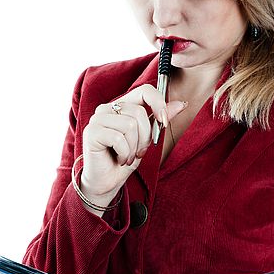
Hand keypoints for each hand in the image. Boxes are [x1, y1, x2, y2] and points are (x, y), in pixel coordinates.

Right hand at [81, 84, 186, 207]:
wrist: (107, 181)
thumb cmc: (125, 158)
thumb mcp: (147, 138)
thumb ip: (159, 119)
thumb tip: (181, 104)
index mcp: (121, 105)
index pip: (144, 91)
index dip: (158, 103)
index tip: (164, 122)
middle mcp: (107, 108)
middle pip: (139, 112)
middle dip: (145, 137)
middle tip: (139, 151)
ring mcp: (97, 119)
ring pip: (129, 125)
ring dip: (134, 147)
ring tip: (128, 156)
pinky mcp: (91, 132)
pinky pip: (118, 138)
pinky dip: (125, 153)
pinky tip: (120, 159)